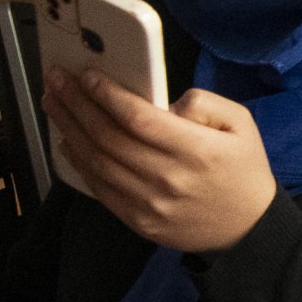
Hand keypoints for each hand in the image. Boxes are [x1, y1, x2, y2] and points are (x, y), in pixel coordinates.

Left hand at [45, 70, 276, 253]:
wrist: (247, 226)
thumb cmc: (243, 169)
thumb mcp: (241, 123)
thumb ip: (204, 103)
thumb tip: (163, 101)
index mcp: (198, 150)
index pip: (139, 118)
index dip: (107, 95)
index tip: (87, 75)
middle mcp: (169, 177)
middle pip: (109, 137)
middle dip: (77, 104)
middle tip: (56, 80)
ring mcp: (150, 203)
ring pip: (97, 162)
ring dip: (69, 129)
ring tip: (53, 104)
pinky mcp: (138, 221)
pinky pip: (100, 188)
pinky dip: (78, 163)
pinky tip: (67, 141)